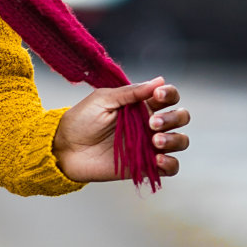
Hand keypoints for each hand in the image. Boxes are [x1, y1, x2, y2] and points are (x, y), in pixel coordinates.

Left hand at [51, 78, 189, 182]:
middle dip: (173, 118)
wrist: (66, 149)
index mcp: (140, 104)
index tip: (156, 96)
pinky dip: (171, 163)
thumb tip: (159, 80)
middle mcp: (150, 124)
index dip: (169, 94)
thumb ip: (131, 92)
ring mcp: (150, 145)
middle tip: (152, 123)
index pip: (168, 96)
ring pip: (180, 141)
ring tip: (154, 140)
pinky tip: (158, 159)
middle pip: (180, 117)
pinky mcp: (146, 166)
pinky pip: (171, 167)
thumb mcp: (103, 100)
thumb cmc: (81, 120)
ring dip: (174, 139)